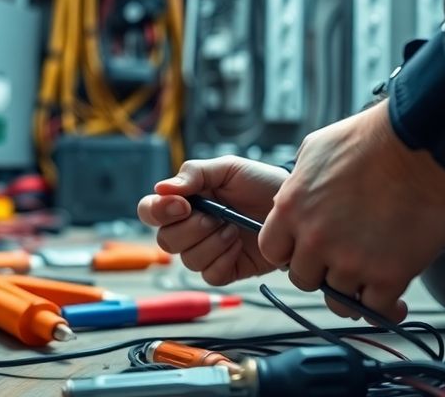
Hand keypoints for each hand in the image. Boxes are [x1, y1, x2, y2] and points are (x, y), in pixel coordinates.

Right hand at [137, 156, 285, 284]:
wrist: (295, 204)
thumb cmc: (259, 183)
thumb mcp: (228, 168)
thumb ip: (194, 174)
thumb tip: (162, 188)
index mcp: (185, 202)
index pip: (150, 211)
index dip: (159, 212)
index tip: (184, 205)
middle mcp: (190, 228)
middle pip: (165, 241)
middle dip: (192, 230)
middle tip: (217, 217)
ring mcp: (208, 251)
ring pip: (188, 260)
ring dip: (212, 244)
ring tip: (234, 229)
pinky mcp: (226, 269)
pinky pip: (211, 275)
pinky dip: (225, 260)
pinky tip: (239, 246)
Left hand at [259, 100, 444, 322]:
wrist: (420, 145)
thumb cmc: (372, 139)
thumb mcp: (316, 149)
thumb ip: (298, 182)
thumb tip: (293, 195)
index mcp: (293, 208)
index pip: (272, 251)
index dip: (290, 251)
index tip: (306, 247)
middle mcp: (315, 239)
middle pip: (304, 279)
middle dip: (321, 271)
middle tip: (343, 258)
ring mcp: (351, 260)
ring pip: (338, 299)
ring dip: (353, 289)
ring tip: (370, 274)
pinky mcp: (388, 275)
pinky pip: (376, 308)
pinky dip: (384, 305)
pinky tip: (391, 295)